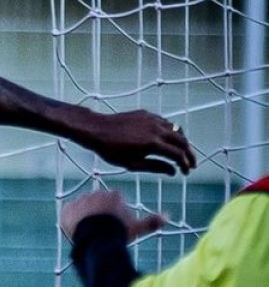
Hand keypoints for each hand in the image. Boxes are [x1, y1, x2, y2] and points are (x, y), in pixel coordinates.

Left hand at [60, 189, 167, 240]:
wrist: (95, 238)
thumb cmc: (117, 233)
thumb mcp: (136, 228)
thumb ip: (151, 222)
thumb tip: (168, 218)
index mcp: (114, 195)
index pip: (113, 203)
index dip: (113, 216)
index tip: (112, 226)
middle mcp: (97, 193)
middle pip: (98, 205)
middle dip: (99, 216)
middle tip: (100, 231)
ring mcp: (81, 199)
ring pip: (83, 209)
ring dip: (84, 218)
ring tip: (88, 232)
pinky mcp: (67, 208)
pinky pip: (68, 213)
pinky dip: (70, 221)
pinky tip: (76, 230)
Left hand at [78, 110, 195, 175]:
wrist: (97, 130)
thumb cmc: (111, 150)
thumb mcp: (132, 164)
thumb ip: (154, 167)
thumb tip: (172, 171)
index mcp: (153, 144)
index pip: (177, 155)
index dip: (184, 164)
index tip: (186, 172)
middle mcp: (157, 129)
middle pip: (182, 141)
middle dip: (189, 154)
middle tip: (190, 164)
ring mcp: (153, 119)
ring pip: (176, 130)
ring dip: (182, 142)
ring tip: (182, 152)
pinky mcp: (148, 114)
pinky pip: (165, 122)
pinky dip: (171, 132)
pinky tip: (169, 140)